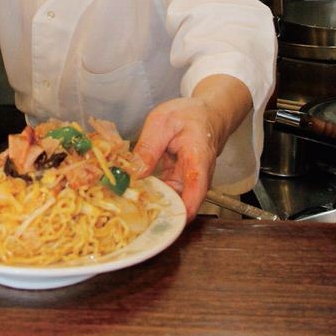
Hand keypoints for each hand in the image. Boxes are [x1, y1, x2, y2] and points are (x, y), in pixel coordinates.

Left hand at [134, 97, 220, 219]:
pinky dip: (154, 196)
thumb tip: (134, 173)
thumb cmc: (187, 115)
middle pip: (184, 202)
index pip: (196, 188)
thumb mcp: (161, 122)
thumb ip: (148, 147)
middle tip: (134, 218)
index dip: (184, 208)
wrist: (206, 114)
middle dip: (163, 214)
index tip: (169, 222)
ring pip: (175, 200)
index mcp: (197, 158)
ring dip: (156, 206)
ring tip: (129, 209)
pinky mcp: (181, 180)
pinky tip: (134, 196)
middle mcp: (197, 175)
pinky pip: (169, 193)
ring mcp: (189, 180)